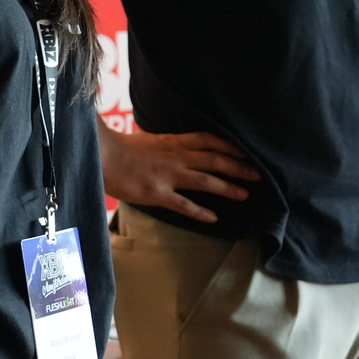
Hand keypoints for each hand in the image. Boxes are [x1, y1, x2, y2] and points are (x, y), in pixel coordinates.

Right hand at [100, 126, 259, 223]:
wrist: (100, 157)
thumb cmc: (120, 148)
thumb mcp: (149, 140)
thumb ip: (168, 146)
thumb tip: (180, 149)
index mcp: (174, 141)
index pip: (210, 140)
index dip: (231, 146)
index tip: (247, 152)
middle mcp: (177, 157)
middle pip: (215, 160)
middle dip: (239, 167)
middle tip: (258, 175)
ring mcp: (169, 176)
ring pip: (206, 181)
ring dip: (228, 188)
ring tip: (245, 195)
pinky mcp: (158, 194)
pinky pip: (184, 205)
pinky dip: (200, 212)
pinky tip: (214, 218)